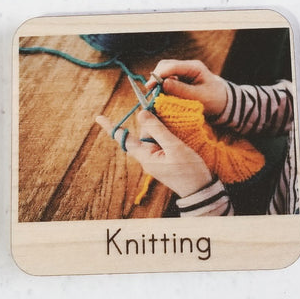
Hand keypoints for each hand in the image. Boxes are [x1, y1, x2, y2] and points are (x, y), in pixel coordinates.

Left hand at [95, 111, 213, 197]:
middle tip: (158, 107)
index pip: (124, 139)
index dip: (112, 127)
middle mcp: (147, 158)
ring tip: (171, 119)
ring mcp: (155, 160)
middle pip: (142, 133)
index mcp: (145, 156)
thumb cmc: (189, 171)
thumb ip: (157, 130)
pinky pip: (159, 143)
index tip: (98, 117)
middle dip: (150, 121)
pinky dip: (164, 133)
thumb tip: (140, 113)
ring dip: (159, 127)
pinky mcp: (164, 160)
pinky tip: (174, 129)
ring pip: (152, 137)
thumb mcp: (174, 147)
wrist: (200, 191)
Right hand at [146, 59, 228, 116]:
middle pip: (165, 66)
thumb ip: (181, 90)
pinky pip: (167, 80)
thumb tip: (163, 84)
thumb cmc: (214, 99)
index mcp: (194, 67)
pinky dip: (162, 87)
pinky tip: (160, 96)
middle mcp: (187, 67)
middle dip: (156, 78)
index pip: (172, 66)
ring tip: (155, 95)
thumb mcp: (200, 97)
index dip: (159, 75)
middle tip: (150, 92)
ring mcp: (183, 72)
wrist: (223, 102)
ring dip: (158, 83)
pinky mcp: (180, 80)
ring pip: (164, 72)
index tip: (150, 87)